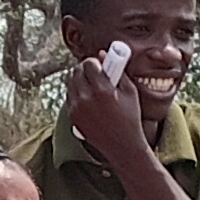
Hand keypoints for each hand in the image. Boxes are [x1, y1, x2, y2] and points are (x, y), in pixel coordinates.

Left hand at [60, 37, 144, 168]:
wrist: (122, 145)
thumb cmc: (130, 117)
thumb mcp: (130, 91)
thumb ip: (117, 70)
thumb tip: (102, 54)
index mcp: (102, 90)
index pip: (88, 64)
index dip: (93, 61)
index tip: (98, 63)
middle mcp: (86, 99)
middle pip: (75, 71)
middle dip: (83, 68)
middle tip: (92, 70)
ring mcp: (77, 109)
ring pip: (69, 83)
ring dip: (77, 78)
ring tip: (89, 82)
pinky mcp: (72, 117)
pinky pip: (69, 97)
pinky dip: (75, 92)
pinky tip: (86, 95)